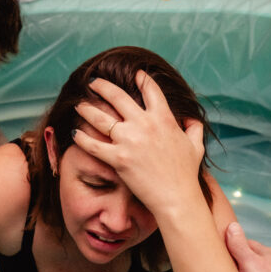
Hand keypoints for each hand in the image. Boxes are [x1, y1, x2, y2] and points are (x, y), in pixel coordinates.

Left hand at [72, 71, 205, 215]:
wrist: (177, 197)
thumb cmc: (186, 174)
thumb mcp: (196, 146)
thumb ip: (193, 128)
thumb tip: (191, 118)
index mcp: (164, 118)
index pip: (150, 89)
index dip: (142, 79)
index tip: (135, 74)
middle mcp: (144, 124)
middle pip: (117, 96)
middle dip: (102, 86)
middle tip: (93, 83)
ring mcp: (130, 140)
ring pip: (100, 117)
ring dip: (86, 109)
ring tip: (79, 105)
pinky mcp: (118, 158)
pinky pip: (93, 145)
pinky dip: (82, 138)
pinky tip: (74, 133)